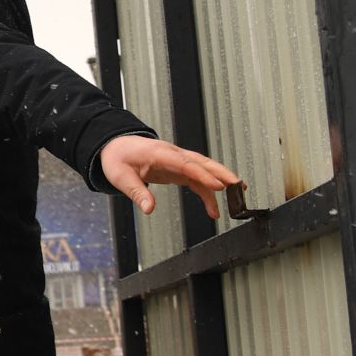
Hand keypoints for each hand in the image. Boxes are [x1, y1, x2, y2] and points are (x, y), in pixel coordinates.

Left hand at [99, 134, 243, 218]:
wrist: (116, 146)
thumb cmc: (118, 158)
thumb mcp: (121, 177)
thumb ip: (137, 192)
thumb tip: (149, 208)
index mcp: (159, 153)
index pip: (185, 164)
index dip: (203, 175)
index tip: (219, 186)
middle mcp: (172, 155)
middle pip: (202, 162)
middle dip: (222, 173)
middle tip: (238, 186)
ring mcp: (177, 161)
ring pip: (204, 169)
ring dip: (221, 181)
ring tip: (238, 194)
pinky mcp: (178, 169)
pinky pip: (197, 180)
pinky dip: (207, 192)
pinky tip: (214, 208)